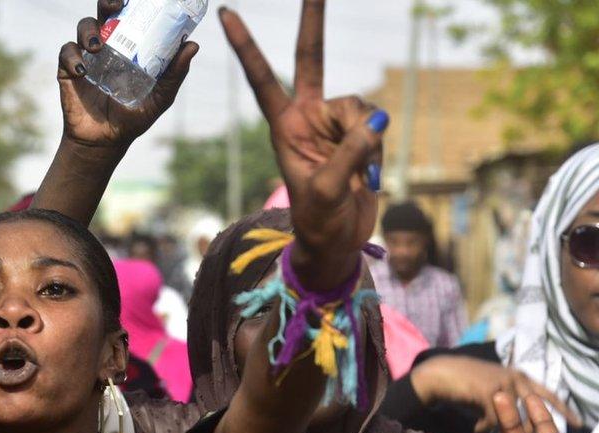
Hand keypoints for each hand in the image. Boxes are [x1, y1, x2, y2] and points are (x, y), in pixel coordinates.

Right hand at [57, 0, 197, 148]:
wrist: (106, 142)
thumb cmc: (133, 117)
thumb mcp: (160, 97)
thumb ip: (174, 74)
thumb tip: (193, 45)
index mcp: (128, 47)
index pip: (128, 16)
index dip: (128, 3)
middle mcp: (107, 45)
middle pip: (104, 13)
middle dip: (108, 2)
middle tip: (116, 5)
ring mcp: (87, 56)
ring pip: (84, 27)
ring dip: (89, 31)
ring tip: (98, 47)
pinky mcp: (68, 70)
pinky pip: (67, 53)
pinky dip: (73, 57)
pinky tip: (82, 71)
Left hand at [220, 3, 385, 275]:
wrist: (338, 239)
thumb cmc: (320, 221)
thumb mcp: (327, 191)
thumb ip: (350, 154)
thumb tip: (377, 120)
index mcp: (283, 126)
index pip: (262, 79)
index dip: (247, 46)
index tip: (226, 15)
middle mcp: (307, 116)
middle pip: (311, 59)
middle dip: (313, 21)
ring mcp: (334, 122)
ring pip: (360, 106)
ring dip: (366, 141)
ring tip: (358, 177)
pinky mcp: (359, 133)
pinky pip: (376, 126)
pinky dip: (377, 150)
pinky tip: (369, 177)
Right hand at [412, 356, 582, 432]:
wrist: (441, 373)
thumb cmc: (466, 384)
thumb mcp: (494, 392)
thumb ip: (509, 403)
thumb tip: (516, 425)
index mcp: (520, 377)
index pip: (548, 395)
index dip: (563, 409)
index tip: (578, 424)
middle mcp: (517, 379)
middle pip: (536, 411)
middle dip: (536, 430)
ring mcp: (504, 384)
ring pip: (517, 420)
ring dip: (505, 430)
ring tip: (489, 431)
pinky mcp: (490, 393)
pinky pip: (494, 421)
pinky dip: (484, 427)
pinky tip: (475, 428)